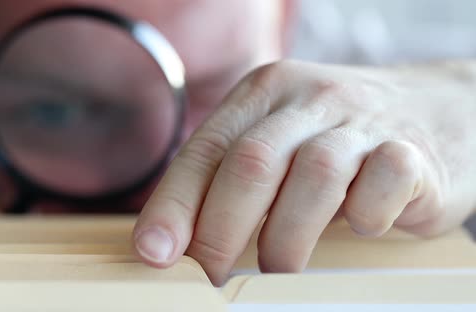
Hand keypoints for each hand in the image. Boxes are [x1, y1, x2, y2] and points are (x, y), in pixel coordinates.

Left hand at [133, 60, 475, 284]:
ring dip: (286, 239)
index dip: (175, 204)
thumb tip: (181, 240)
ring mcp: (363, 119)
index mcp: (265, 93)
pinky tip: (358, 227)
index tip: (156, 253)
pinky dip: (363, 218)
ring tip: (277, 270)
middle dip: (221, 231)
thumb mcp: (282, 141)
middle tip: (212, 277)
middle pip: (250, 163)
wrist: (440, 110)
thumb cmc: (341, 139)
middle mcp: (309, 98)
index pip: (205, 149)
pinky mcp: (411, 149)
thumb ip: (235, 176)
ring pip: (312, 177)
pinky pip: (381, 185)